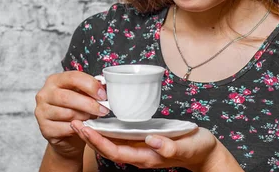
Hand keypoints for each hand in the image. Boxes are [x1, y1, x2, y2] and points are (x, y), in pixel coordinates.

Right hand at [34, 71, 109, 160]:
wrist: (66, 134)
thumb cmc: (75, 110)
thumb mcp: (81, 95)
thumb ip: (89, 89)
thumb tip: (105, 87)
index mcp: (55, 80)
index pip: (73, 77)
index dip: (90, 85)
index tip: (103, 95)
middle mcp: (44, 94)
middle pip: (69, 97)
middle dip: (90, 104)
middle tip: (103, 110)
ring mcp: (42, 112)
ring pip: (68, 113)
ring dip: (84, 117)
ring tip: (93, 118)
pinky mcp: (45, 129)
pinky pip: (66, 128)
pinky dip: (78, 128)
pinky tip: (84, 127)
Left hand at [70, 120, 223, 170]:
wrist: (204, 153)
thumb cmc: (197, 148)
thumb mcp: (187, 146)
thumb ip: (170, 146)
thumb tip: (152, 141)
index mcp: (147, 156)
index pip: (116, 151)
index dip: (99, 142)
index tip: (85, 129)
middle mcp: (140, 155)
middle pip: (109, 149)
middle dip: (90, 138)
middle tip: (74, 122)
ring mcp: (141, 150)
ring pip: (112, 145)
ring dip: (95, 135)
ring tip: (80, 121)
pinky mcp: (143, 143)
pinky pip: (120, 140)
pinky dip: (107, 132)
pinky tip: (100, 123)